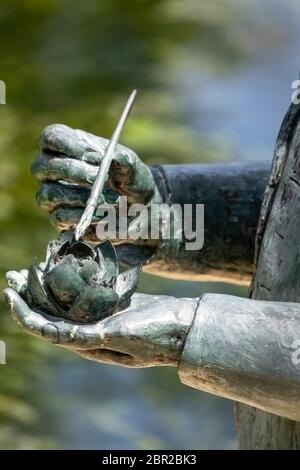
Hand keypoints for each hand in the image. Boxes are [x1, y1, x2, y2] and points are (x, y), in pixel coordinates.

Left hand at [4, 270, 196, 367]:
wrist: (183, 326)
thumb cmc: (158, 334)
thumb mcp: (125, 337)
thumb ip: (93, 337)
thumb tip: (61, 335)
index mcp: (89, 344)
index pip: (47, 330)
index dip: (24, 314)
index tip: (10, 294)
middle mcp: (89, 332)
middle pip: (51, 314)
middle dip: (28, 296)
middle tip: (12, 274)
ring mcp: (99, 318)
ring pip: (64, 302)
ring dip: (44, 286)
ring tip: (30, 266)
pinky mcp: (109, 306)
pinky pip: (82, 293)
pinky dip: (68, 280)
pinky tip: (63, 265)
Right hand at [32, 124, 161, 243]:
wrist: (140, 206)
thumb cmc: (130, 178)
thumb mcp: (131, 165)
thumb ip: (123, 159)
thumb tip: (109, 158)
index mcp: (68, 146)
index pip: (51, 137)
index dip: (67, 145)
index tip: (92, 155)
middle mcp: (54, 170)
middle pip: (44, 166)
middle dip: (72, 171)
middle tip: (96, 176)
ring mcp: (53, 195)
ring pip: (50, 194)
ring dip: (79, 196)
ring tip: (108, 198)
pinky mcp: (60, 218)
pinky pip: (60, 216)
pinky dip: (83, 215)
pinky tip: (101, 214)